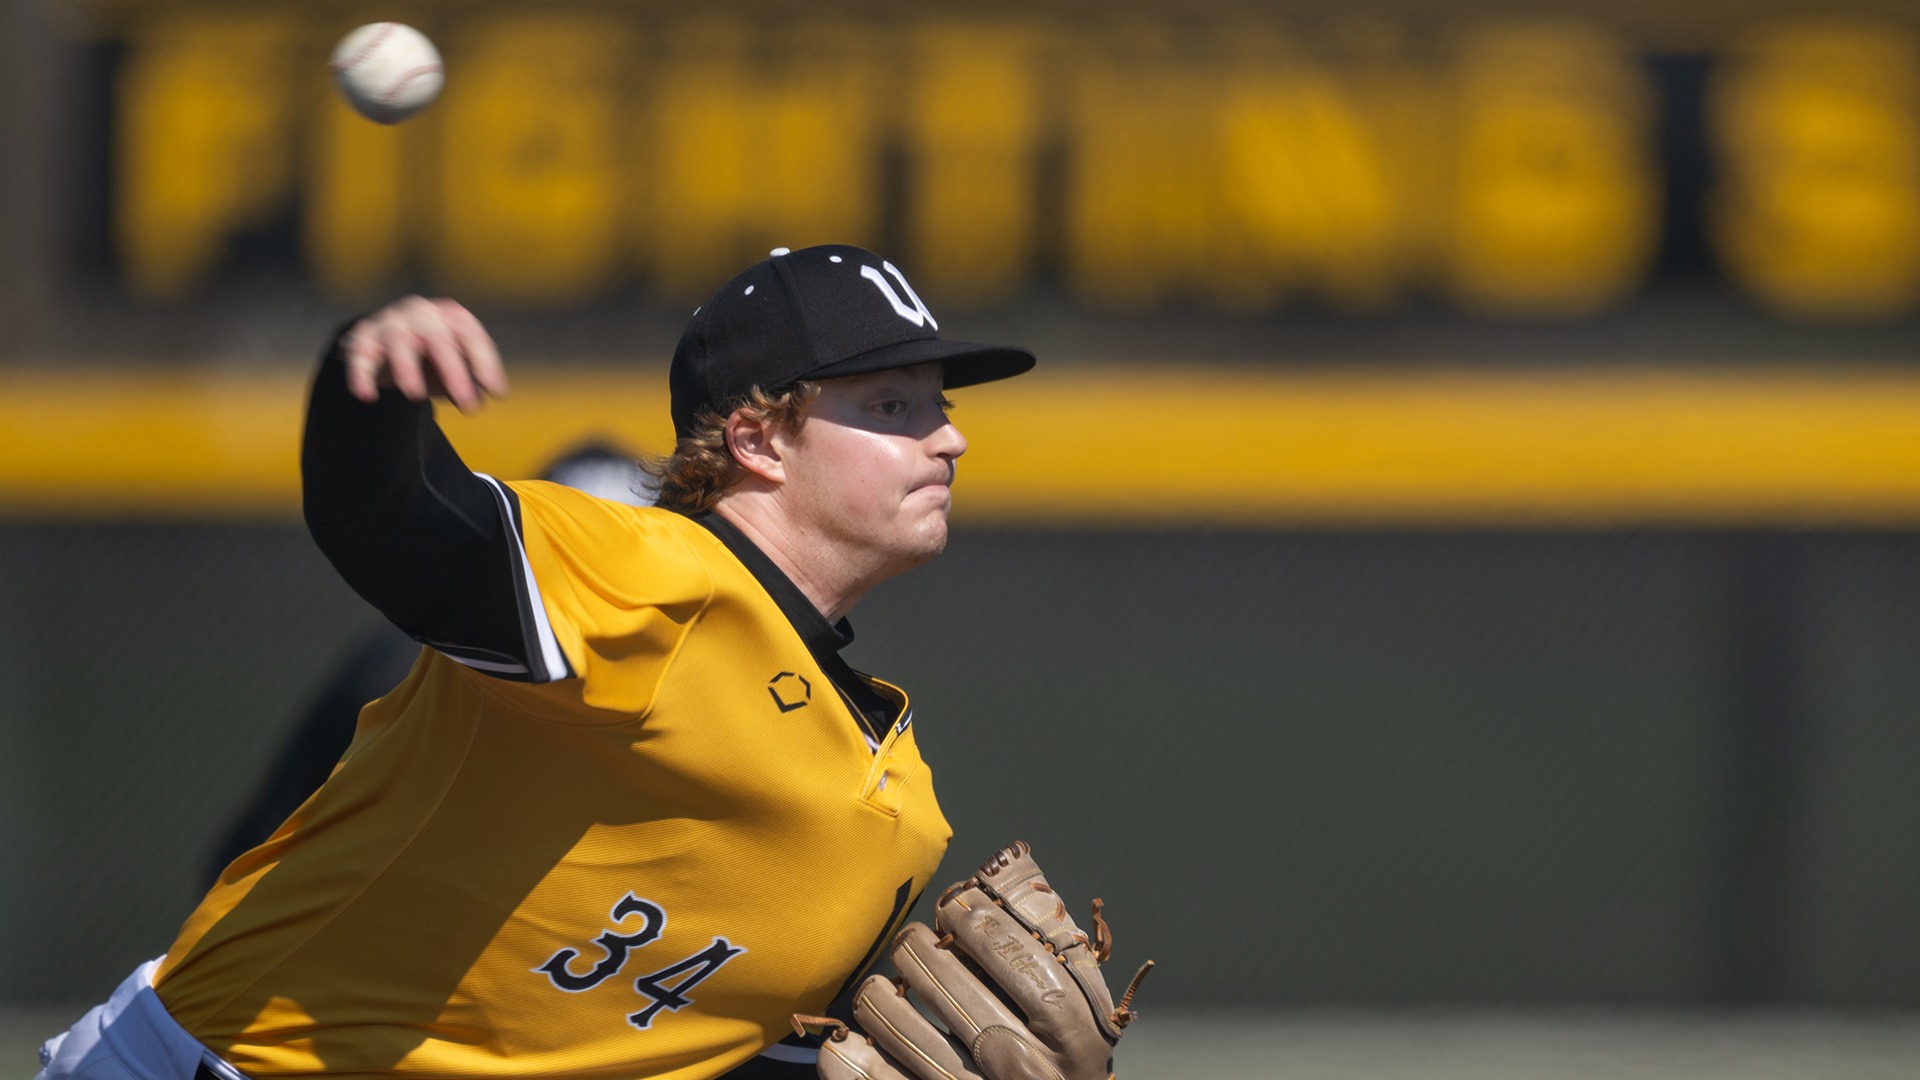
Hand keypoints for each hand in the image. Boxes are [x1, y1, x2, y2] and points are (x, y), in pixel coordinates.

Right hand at [342, 296, 507, 413]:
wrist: (386, 342)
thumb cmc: (433, 356)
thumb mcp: (456, 365)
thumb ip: (472, 378)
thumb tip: (484, 397)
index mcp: (450, 315)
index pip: (470, 334)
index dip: (485, 363)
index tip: (497, 393)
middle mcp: (420, 313)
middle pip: (437, 339)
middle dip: (454, 373)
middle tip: (469, 407)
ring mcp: (390, 323)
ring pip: (398, 342)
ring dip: (407, 369)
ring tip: (416, 396)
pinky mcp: (362, 339)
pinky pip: (360, 356)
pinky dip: (361, 376)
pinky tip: (367, 396)